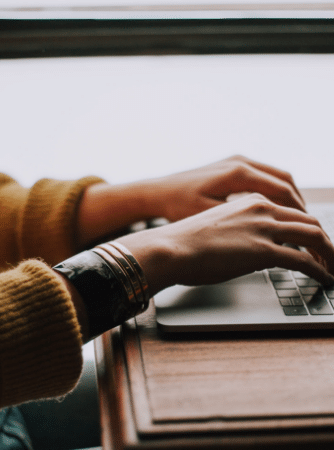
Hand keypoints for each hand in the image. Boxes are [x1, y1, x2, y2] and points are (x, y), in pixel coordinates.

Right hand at [117, 194, 333, 296]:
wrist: (171, 247)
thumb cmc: (187, 241)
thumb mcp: (220, 226)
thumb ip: (243, 230)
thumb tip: (255, 250)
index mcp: (251, 201)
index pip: (291, 212)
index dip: (308, 228)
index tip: (314, 243)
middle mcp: (261, 208)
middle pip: (309, 221)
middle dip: (326, 241)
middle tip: (331, 257)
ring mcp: (264, 228)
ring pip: (314, 236)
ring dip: (329, 254)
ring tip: (333, 268)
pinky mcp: (263, 250)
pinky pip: (304, 260)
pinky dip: (320, 270)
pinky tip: (324, 279)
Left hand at [150, 155, 305, 221]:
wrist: (158, 192)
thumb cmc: (177, 205)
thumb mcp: (209, 216)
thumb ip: (241, 218)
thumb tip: (270, 228)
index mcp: (237, 173)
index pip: (280, 190)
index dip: (297, 210)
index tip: (306, 226)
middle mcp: (240, 161)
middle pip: (284, 179)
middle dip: (297, 202)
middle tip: (305, 224)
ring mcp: (236, 160)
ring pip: (275, 175)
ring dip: (288, 195)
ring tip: (295, 217)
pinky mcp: (231, 165)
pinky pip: (263, 175)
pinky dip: (274, 190)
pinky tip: (275, 207)